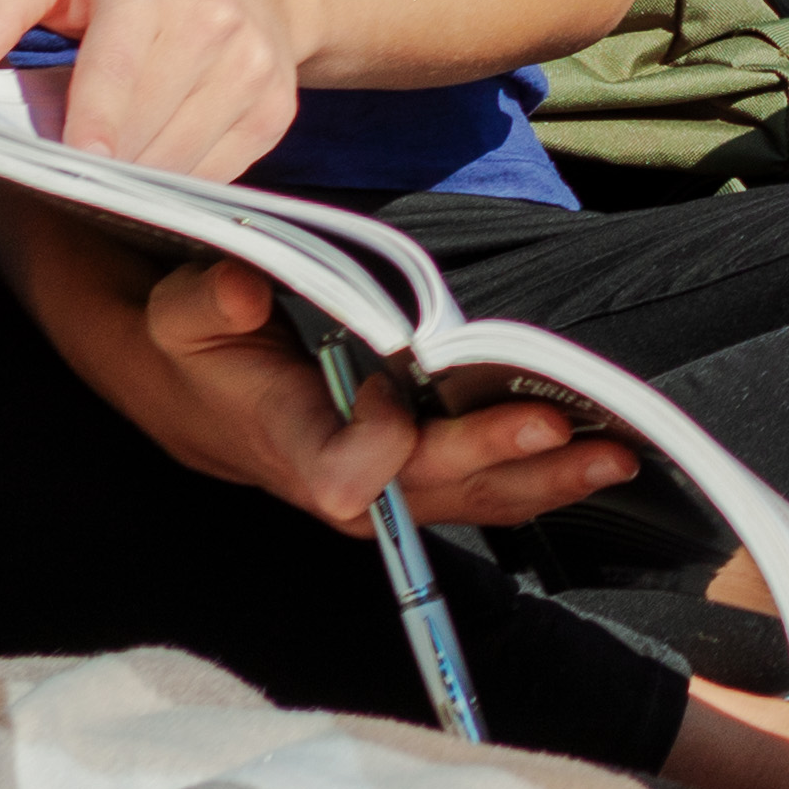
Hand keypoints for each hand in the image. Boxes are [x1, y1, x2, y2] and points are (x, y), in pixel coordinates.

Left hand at [0, 0, 317, 183]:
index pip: (117, 70)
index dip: (91, 125)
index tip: (69, 166)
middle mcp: (213, 19)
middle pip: (145, 127)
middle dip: (97, 166)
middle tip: (53, 183)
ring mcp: (253, 67)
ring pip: (181, 160)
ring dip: (133, 184)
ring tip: (93, 183)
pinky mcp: (275, 109)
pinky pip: (216, 175)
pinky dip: (173, 185)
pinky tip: (142, 173)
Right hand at [13, 243, 643, 536]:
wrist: (189, 388)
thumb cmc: (190, 343)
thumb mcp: (176, 313)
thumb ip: (206, 302)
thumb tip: (244, 287)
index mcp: (285, 446)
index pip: (341, 475)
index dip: (374, 444)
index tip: (397, 390)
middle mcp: (342, 487)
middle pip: (430, 491)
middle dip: (496, 458)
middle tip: (559, 426)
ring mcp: (384, 493)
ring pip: (469, 501)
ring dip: (542, 479)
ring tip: (612, 452)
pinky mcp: (411, 481)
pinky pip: (481, 493)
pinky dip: (538, 476)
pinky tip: (595, 455)